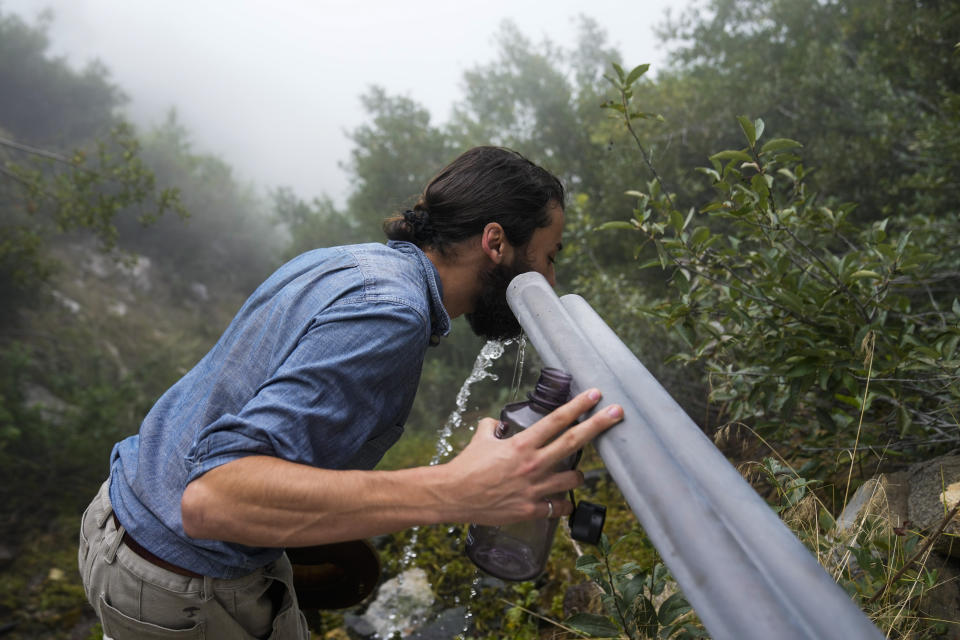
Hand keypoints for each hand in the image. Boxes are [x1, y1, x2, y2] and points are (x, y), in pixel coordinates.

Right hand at [436, 388, 622, 524]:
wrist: (453, 495)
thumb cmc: (466, 466)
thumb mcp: (480, 439)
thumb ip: (492, 428)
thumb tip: (497, 424)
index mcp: (522, 444)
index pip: (557, 421)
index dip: (578, 406)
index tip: (595, 395)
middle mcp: (533, 464)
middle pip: (574, 442)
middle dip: (598, 425)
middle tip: (617, 413)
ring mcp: (535, 488)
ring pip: (573, 478)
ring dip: (579, 474)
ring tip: (578, 473)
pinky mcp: (531, 509)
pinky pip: (559, 506)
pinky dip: (562, 503)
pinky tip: (561, 501)